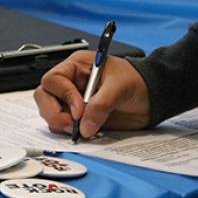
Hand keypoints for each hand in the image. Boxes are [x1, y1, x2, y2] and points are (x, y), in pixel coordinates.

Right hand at [34, 51, 150, 137]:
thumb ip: (102, 105)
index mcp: (77, 66)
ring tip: (81, 130)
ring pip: (50, 112)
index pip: (54, 80)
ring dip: (61, 124)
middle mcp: (70, 82)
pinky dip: (69, 132)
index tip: (79, 111)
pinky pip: (62, 125)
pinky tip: (86, 132)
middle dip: (54, 113)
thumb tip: (85, 126)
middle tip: (72, 126)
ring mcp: (72, 100)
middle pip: (44, 96)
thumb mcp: (120, 87)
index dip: (63, 96)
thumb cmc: (138, 82)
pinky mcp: (78, 117)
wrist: (152, 98)